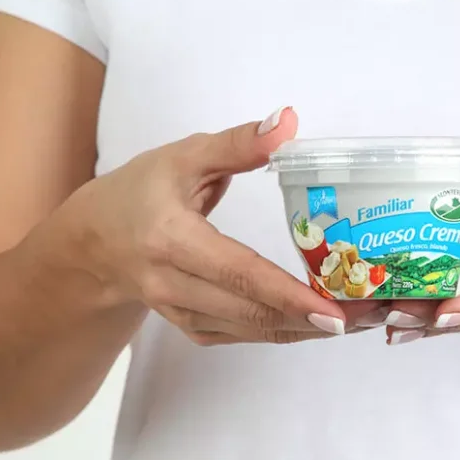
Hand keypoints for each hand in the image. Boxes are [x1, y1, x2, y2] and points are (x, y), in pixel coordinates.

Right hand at [56, 107, 384, 344]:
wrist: (92, 243)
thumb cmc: (139, 192)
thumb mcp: (184, 156)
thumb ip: (238, 144)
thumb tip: (287, 123)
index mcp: (170, 239)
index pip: (238, 273)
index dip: (288, 295)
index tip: (334, 310)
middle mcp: (172, 284)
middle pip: (250, 311)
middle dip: (313, 319)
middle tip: (367, 316)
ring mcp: (179, 312)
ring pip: (250, 331)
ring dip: (305, 330)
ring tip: (357, 322)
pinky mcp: (189, 326)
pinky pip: (241, 336)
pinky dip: (282, 331)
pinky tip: (318, 323)